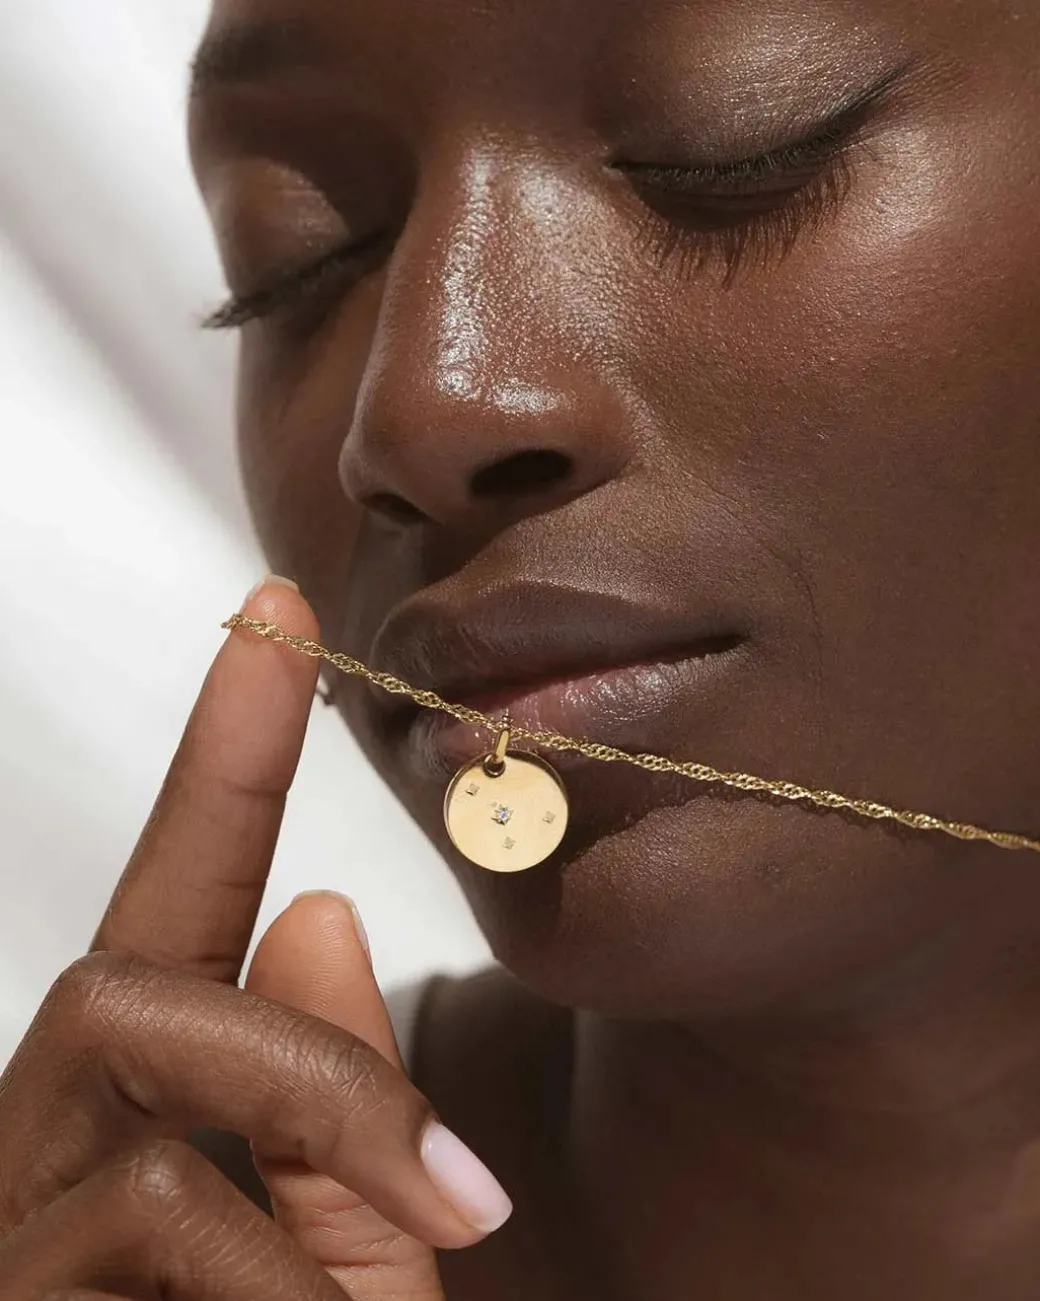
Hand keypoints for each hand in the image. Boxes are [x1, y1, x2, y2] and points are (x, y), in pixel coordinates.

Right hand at [0, 579, 510, 1299]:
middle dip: (317, 1092)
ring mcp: (11, 1225)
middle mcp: (44, 1130)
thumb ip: (324, 1094)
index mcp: (138, 1093)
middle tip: (467, 1213)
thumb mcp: (324, 1239)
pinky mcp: (8, 1286)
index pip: (182, 875)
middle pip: (137, 998)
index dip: (226, 736)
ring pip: (159, 1178)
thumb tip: (309, 909)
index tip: (277, 606)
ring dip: (309, 1272)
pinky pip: (160, 1259)